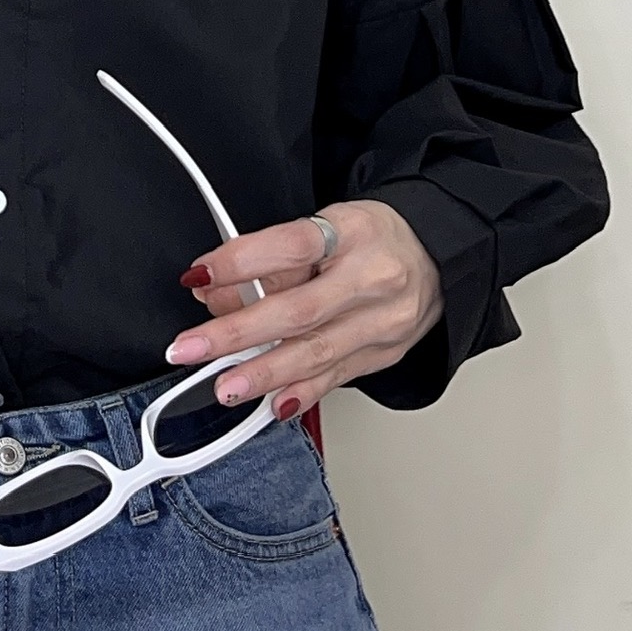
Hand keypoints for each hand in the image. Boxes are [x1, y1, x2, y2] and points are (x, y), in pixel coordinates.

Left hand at [165, 199, 442, 421]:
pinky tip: (274, 405)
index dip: (240, 262)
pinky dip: (302, 393)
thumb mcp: (325, 225)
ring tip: (225, 387)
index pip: (291, 246)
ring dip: (264, 374)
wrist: (439, 254)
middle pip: (299, 309)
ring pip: (317, 352)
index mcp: (353, 232)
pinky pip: (338, 377)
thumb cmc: (371, 237)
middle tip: (192, 348)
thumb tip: (213, 293)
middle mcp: (372, 277)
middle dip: (237, 333)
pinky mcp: (385, 353)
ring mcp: (383, 321)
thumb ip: (270, 259)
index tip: (198, 276)